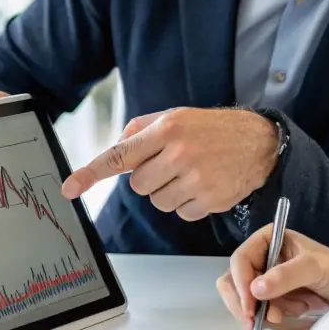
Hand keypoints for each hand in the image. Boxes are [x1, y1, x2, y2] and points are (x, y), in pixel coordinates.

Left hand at [61, 108, 277, 220]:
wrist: (259, 142)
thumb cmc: (211, 128)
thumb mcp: (175, 116)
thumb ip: (140, 130)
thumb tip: (114, 150)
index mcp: (167, 129)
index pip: (120, 155)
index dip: (91, 173)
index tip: (69, 188)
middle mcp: (180, 153)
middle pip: (138, 185)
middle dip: (149, 178)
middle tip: (173, 163)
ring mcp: (197, 179)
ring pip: (157, 202)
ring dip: (169, 191)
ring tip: (192, 172)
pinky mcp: (211, 200)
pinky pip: (180, 213)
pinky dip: (188, 203)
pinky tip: (205, 185)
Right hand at [216, 225, 328, 329]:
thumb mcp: (314, 268)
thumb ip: (286, 275)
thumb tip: (255, 289)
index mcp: (267, 239)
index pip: (240, 260)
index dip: (241, 284)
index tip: (250, 307)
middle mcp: (262, 256)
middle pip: (234, 280)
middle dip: (245, 303)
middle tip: (255, 323)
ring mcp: (265, 278)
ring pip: (244, 299)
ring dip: (263, 310)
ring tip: (288, 313)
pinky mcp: (272, 296)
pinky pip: (259, 310)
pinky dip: (273, 315)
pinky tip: (296, 310)